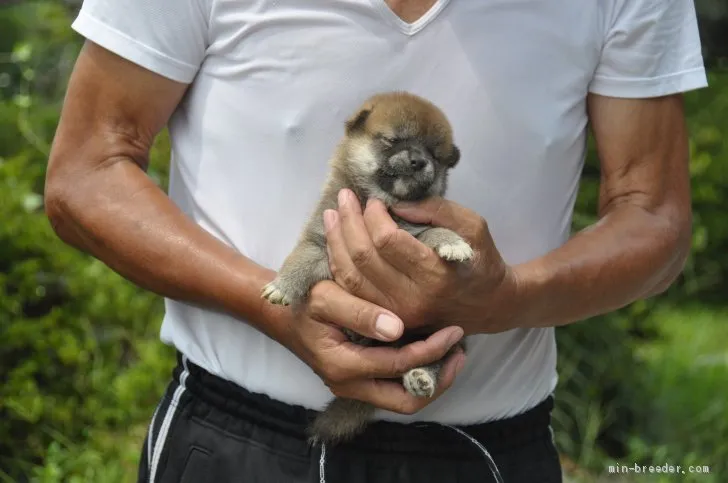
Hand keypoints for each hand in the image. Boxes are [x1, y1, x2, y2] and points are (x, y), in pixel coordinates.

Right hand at [272, 279, 465, 413]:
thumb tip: (396, 328)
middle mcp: (350, 385)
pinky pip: (393, 387)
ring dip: (430, 380)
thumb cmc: (301, 302)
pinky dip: (415, 373)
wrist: (278, 314)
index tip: (453, 330)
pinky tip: (430, 350)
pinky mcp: (358, 378)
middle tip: (459, 353)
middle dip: (438, 380)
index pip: (400, 366)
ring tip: (452, 354)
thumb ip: (360, 312)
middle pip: (406, 401)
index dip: (431, 350)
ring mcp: (353, 385)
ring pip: (401, 399)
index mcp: (344, 366)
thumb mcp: (326, 298)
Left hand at [324, 189, 520, 334]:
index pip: (388, 241)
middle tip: (345, 198)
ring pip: (350, 277)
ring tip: (332, 216)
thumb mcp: (474, 226)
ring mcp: (396, 313)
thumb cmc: (482, 261)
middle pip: (363, 258)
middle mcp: (411, 299)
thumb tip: (394, 204)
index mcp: (435, 275)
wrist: (490, 307)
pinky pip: (352, 292)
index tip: (374, 200)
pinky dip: (338, 265)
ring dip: (336, 242)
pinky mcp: (387, 319)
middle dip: (348, 222)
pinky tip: (335, 243)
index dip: (373, 216)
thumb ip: (437, 210)